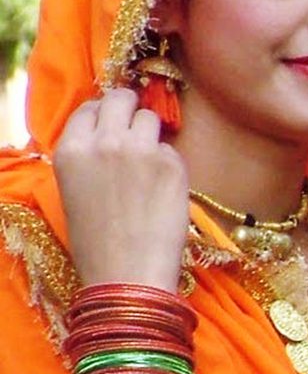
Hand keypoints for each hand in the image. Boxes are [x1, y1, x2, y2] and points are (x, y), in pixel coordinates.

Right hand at [53, 88, 189, 288]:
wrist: (126, 273)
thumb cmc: (97, 242)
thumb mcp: (75, 190)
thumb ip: (90, 157)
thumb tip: (111, 133)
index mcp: (71, 149)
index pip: (89, 108)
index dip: (105, 113)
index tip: (115, 122)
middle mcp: (103, 141)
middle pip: (121, 99)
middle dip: (131, 107)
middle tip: (139, 122)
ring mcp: (139, 149)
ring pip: (150, 118)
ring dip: (153, 134)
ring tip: (151, 165)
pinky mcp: (171, 164)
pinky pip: (172, 150)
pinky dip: (170, 164)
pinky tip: (163, 191)